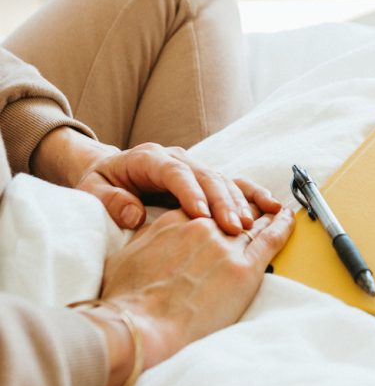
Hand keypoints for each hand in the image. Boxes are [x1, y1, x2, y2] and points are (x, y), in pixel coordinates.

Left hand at [76, 142, 279, 233]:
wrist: (111, 172)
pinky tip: (272, 208)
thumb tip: (133, 214)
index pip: (174, 172)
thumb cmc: (101, 184)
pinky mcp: (208, 180)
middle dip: (222, 202)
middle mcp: (178, 158)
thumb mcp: (92, 190)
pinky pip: (235, 184)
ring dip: (239, 203)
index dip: (190, 192)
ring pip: (224, 180)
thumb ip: (110, 201)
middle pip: (206, 176)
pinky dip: (253, 195)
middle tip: (234, 227)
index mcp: (150, 158)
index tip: (201, 216)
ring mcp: (196, 167)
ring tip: (251, 225)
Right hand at [86, 205, 294, 385]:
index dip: (216, 209)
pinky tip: (288, 218)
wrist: (140, 327)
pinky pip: (271, 239)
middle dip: (242, 210)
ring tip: (277, 209)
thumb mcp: (126, 258)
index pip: (205, 208)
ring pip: (254, 223)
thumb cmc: (126, 301)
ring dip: (266, 215)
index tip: (222, 212)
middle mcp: (203, 227)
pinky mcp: (244, 270)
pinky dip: (282, 226)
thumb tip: (150, 240)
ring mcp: (225, 247)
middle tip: (255, 208)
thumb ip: (145, 241)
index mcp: (175, 222)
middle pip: (231, 212)